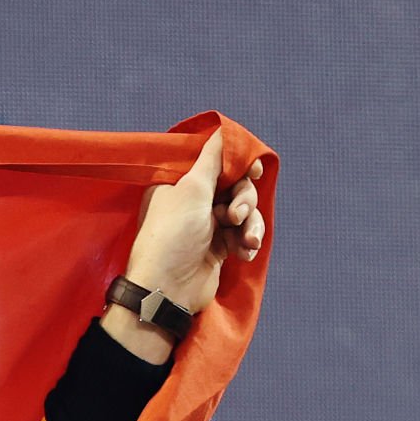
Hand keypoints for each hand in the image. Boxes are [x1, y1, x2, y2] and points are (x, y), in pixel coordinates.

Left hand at [100, 127, 264, 361]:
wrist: (168, 289)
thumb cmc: (174, 235)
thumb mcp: (192, 188)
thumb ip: (212, 159)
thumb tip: (221, 131)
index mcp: (178, 184)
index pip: (215, 163)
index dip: (237, 165)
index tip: (251, 170)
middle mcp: (192, 201)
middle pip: (236, 186)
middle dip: (244, 199)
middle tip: (236, 215)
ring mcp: (206, 224)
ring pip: (245, 210)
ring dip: (250, 223)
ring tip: (245, 240)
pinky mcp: (219, 246)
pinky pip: (244, 233)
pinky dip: (248, 241)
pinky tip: (244, 253)